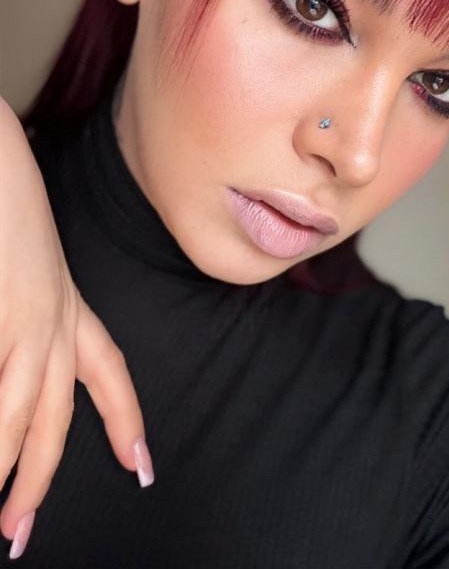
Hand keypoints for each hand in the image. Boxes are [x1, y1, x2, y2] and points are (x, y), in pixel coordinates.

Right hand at [0, 97, 151, 552]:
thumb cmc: (5, 207)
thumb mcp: (28, 272)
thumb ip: (24, 315)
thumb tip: (15, 357)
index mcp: (67, 305)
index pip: (107, 372)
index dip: (125, 419)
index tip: (143, 463)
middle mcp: (55, 319)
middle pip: (56, 412)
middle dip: (40, 476)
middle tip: (21, 531)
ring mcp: (25, 319)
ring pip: (19, 414)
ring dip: (7, 469)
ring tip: (3, 522)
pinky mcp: (1, 313)